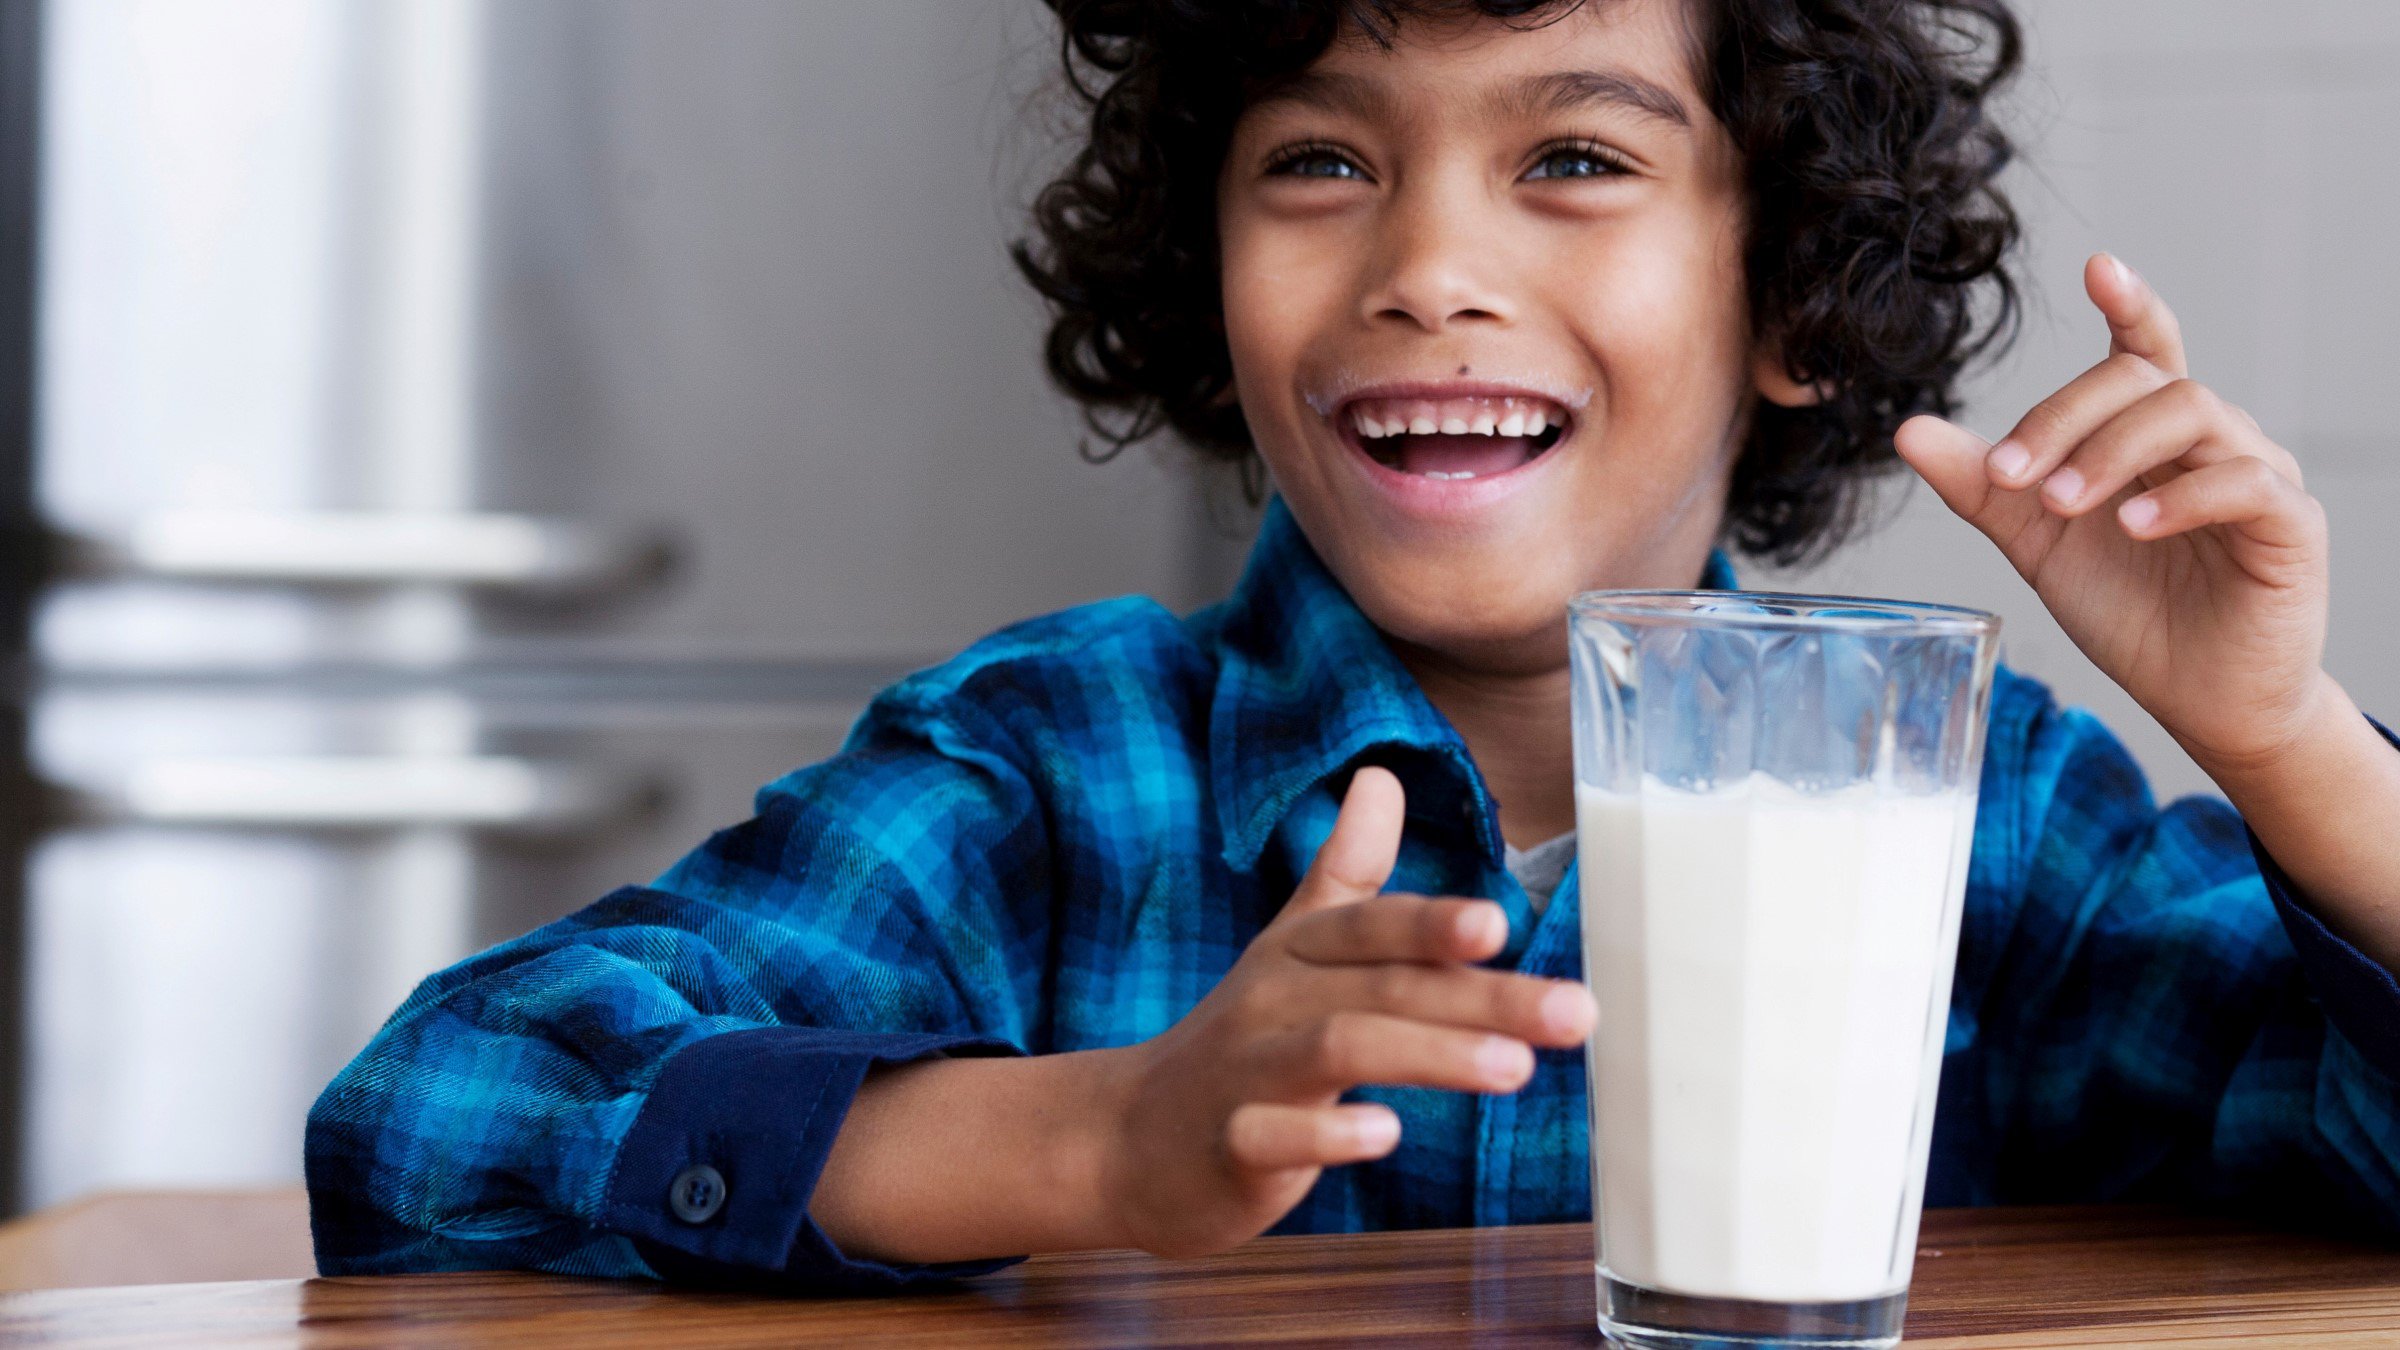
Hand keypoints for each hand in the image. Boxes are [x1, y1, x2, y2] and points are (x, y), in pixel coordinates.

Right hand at [1095, 765, 1594, 1257]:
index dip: (1433, 921)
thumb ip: (1344, 873)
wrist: (1132, 1139)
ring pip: (1336, 1050)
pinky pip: (1271, 1137)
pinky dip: (1328, 1136)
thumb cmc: (1240, 1041)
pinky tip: (1385, 1137)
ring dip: (1429, 1055)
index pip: (1372, 926)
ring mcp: (1247, 1073)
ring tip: (1515, 1069)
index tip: (1502, 924)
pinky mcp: (1230, 1148)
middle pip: (1382, 987)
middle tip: (1574, 1013)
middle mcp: (1273, 1001)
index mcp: (1297, 951)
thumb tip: (1382, 778)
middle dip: (1482, 998)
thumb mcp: (1289, 948)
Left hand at [1893, 253, 2335, 776]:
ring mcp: (2259, 475)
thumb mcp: (2035, 543)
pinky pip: (2245, 481)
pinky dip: (2180, 496)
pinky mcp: (2291, 525)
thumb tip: (1907, 429)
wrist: (2198, 699)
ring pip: (2194, 413)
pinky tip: (2131, 526)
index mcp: (2152, 435)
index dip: (2129, 303)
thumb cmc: (2130, 610)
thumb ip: (1981, 485)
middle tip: (2010, 475)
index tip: (2098, 267)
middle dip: (2066, 418)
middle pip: (2145, 380)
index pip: (2146, 349)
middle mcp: (2212, 439)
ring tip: (2060, 503)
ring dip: (2111, 452)